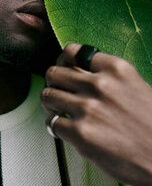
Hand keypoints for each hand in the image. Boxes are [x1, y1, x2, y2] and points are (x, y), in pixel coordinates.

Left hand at [42, 43, 151, 185]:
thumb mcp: (137, 89)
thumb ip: (109, 79)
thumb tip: (79, 74)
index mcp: (117, 69)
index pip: (73, 52)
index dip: (63, 62)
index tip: (63, 70)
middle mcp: (101, 85)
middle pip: (54, 72)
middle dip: (53, 84)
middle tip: (58, 93)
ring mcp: (88, 108)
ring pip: (48, 95)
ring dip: (50, 105)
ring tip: (59, 112)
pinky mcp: (81, 133)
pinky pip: (52, 122)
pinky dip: (54, 126)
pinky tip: (64, 130)